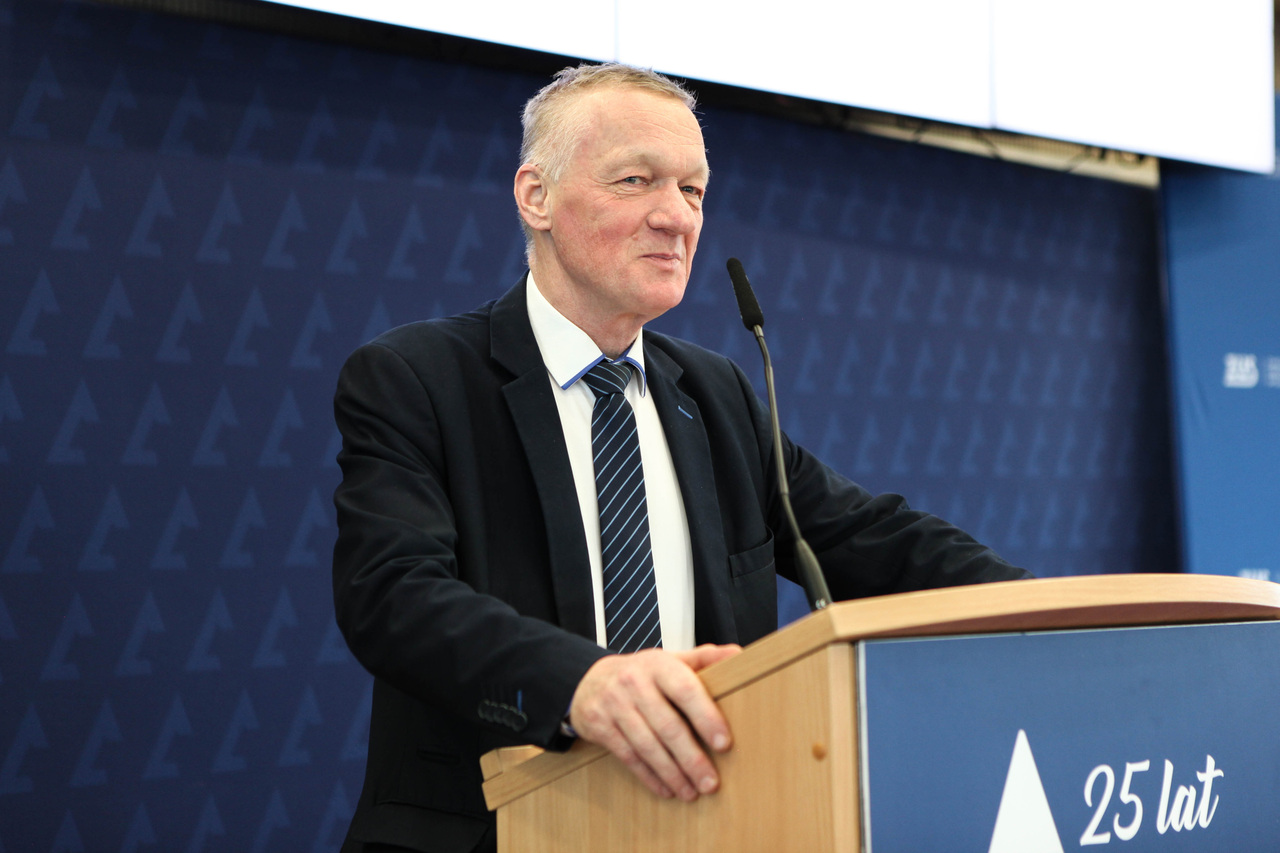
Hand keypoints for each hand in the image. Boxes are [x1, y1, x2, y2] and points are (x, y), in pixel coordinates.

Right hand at [567, 644, 741, 801]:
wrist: (589, 680)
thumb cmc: (641, 674)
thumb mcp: (670, 660)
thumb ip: (704, 659)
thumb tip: (738, 653)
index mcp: (658, 664)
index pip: (686, 690)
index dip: (706, 716)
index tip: (724, 743)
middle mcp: (634, 682)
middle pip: (667, 725)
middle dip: (692, 758)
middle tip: (711, 782)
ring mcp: (614, 704)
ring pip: (648, 745)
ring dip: (672, 773)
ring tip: (691, 792)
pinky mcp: (599, 726)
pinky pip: (628, 756)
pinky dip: (649, 776)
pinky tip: (666, 789)